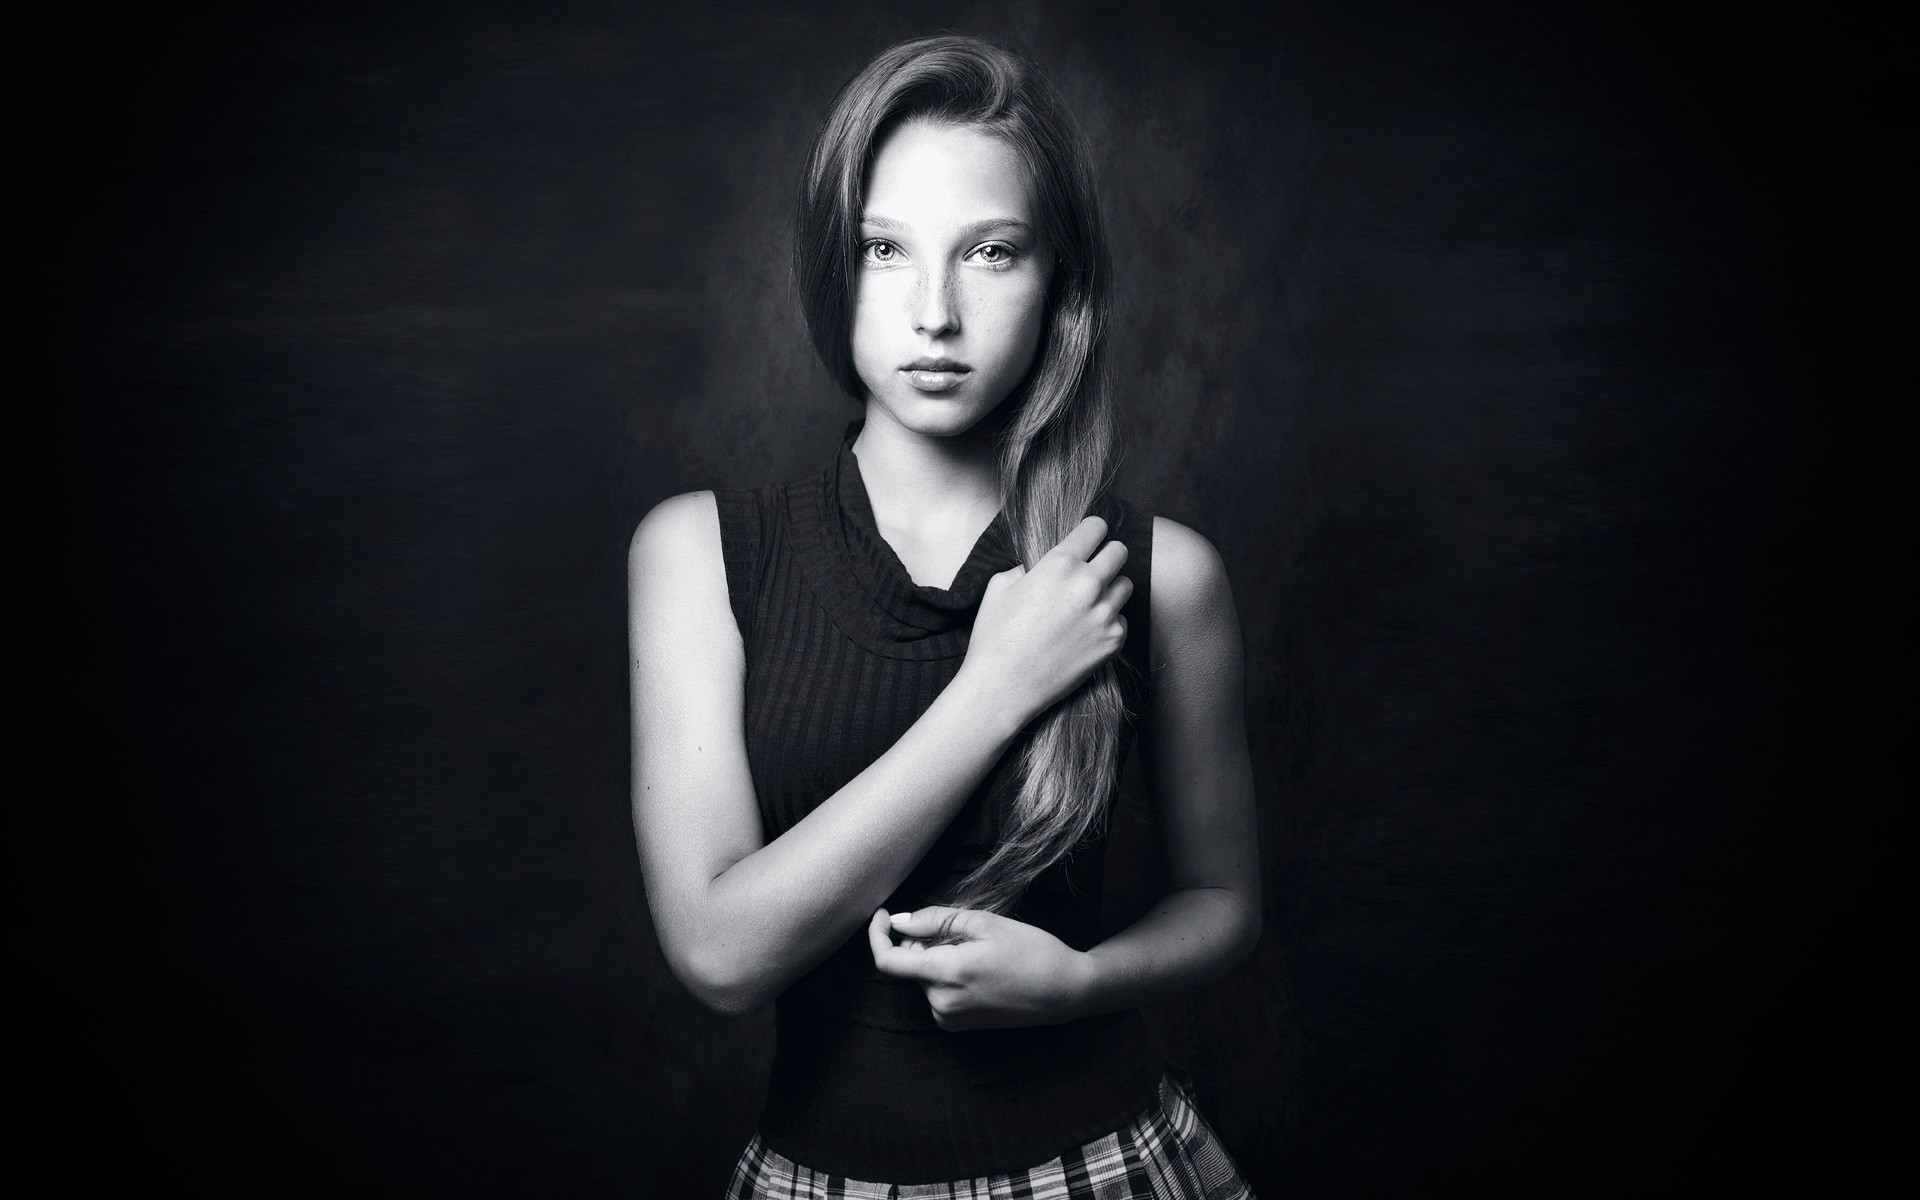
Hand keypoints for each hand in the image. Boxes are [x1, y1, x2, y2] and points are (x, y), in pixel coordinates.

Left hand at [867, 906, 1092, 1030]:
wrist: (1064, 992)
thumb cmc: (1030, 951)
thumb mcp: (984, 924)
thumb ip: (935, 921)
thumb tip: (900, 923)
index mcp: (946, 974)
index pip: (888, 962)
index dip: (877, 935)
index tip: (883, 915)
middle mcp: (941, 1002)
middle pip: (910, 965)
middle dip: (922, 941)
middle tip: (962, 930)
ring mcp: (949, 1018)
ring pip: (924, 977)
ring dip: (937, 958)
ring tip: (978, 950)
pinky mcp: (957, 1025)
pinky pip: (937, 992)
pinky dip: (946, 975)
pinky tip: (979, 969)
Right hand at [959, 515, 1130, 726]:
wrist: (1002, 688)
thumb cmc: (995, 636)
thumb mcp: (1000, 586)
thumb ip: (1027, 566)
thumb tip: (1041, 566)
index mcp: (1061, 564)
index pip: (1096, 528)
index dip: (1090, 531)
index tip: (1087, 539)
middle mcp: (1089, 585)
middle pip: (1120, 551)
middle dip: (1106, 555)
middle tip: (1092, 567)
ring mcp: (1105, 614)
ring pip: (1125, 585)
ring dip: (1110, 588)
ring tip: (1088, 601)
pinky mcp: (1113, 641)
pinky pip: (1122, 618)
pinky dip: (1109, 620)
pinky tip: (1086, 629)